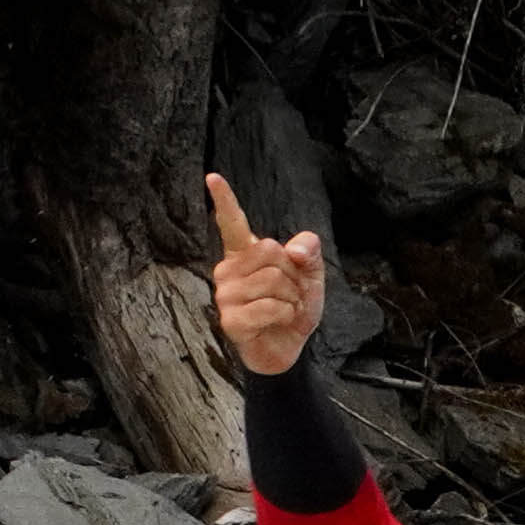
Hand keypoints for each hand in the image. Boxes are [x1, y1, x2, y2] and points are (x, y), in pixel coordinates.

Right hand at [206, 173, 326, 379]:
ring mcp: (226, 296)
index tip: (213, 177)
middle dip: (291, 273)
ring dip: (290, 297)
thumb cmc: (293, 307)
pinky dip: (284, 314)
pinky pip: (269, 307)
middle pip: (270, 251)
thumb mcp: (311, 274)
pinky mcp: (230, 321)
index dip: (224, 200)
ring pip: (272, 280)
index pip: (232, 223)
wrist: (290, 347)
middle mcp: (228, 271)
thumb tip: (295, 251)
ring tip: (284, 309)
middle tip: (289, 293)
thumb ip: (309, 251)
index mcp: (244, 254)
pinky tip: (278, 322)